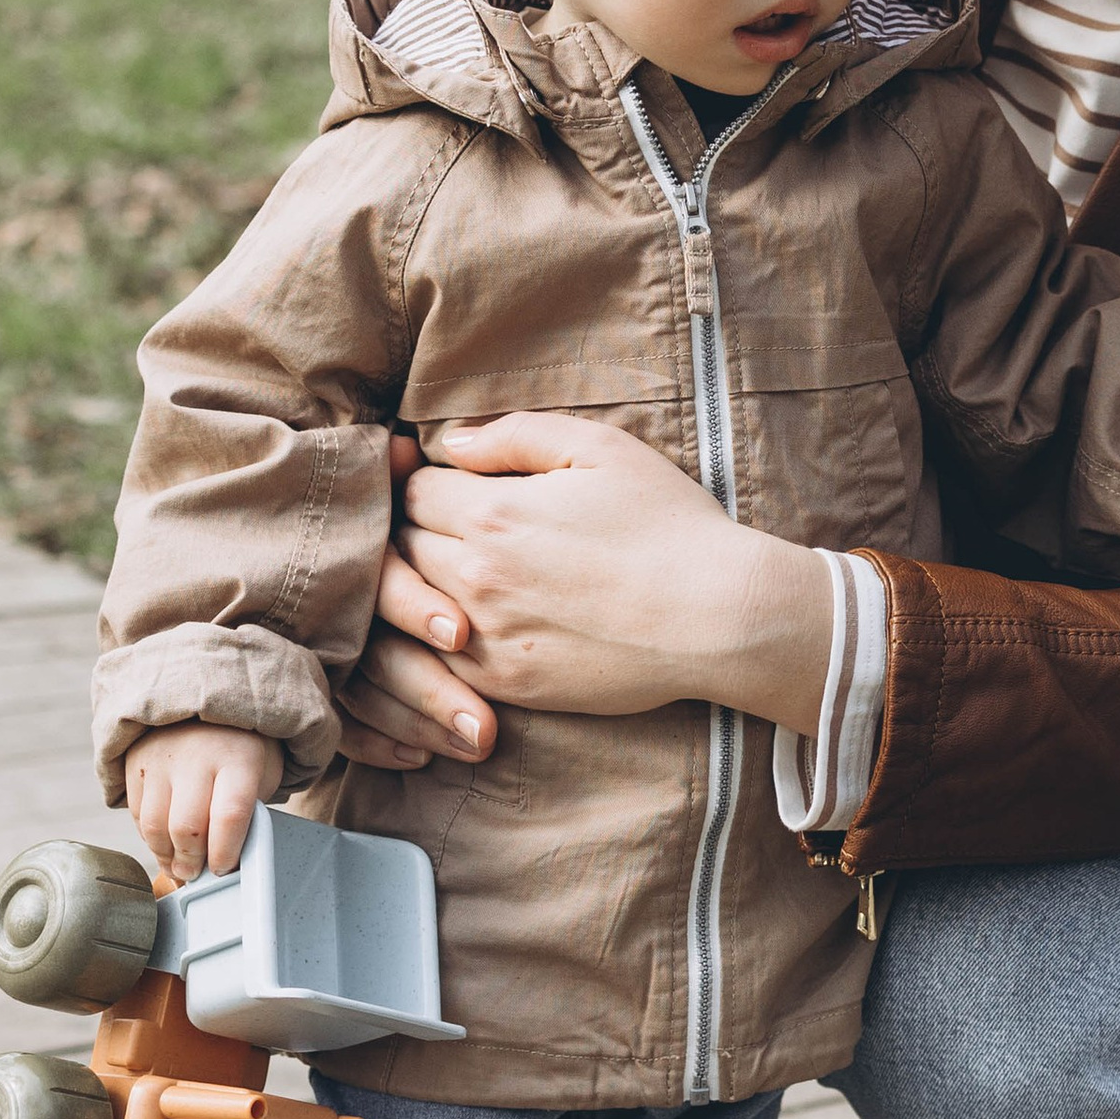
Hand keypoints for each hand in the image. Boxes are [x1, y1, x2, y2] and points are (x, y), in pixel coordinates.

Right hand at [123, 723, 281, 880]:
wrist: (207, 700)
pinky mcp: (135, 763)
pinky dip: (149, 837)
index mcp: (238, 758)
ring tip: (179, 865)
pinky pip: (135, 814)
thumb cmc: (242, 750)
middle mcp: (196, 755)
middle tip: (197, 873)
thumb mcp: (261, 772)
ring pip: (154, 825)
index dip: (224, 852)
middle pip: (185, 827)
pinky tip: (164, 842)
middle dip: (191, 861)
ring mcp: (161, 758)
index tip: (223, 869)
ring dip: (166, 855)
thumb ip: (249, 811)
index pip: (229, 815)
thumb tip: (226, 861)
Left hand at [338, 414, 835, 743]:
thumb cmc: (666, 524)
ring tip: (460, 572)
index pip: (412, 492)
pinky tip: (471, 621)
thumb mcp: (601, 448)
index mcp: (491, 514)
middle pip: (403, 548)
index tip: (448, 485)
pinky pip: (439, 659)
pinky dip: (440, 638)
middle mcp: (475, 578)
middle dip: (419, 532)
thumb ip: (515, 435)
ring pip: (412, 606)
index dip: (427, 482)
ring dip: (424, 585)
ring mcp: (487, 637)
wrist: (716, 615)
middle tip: (450, 527)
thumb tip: (452, 443)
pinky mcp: (506, 684)